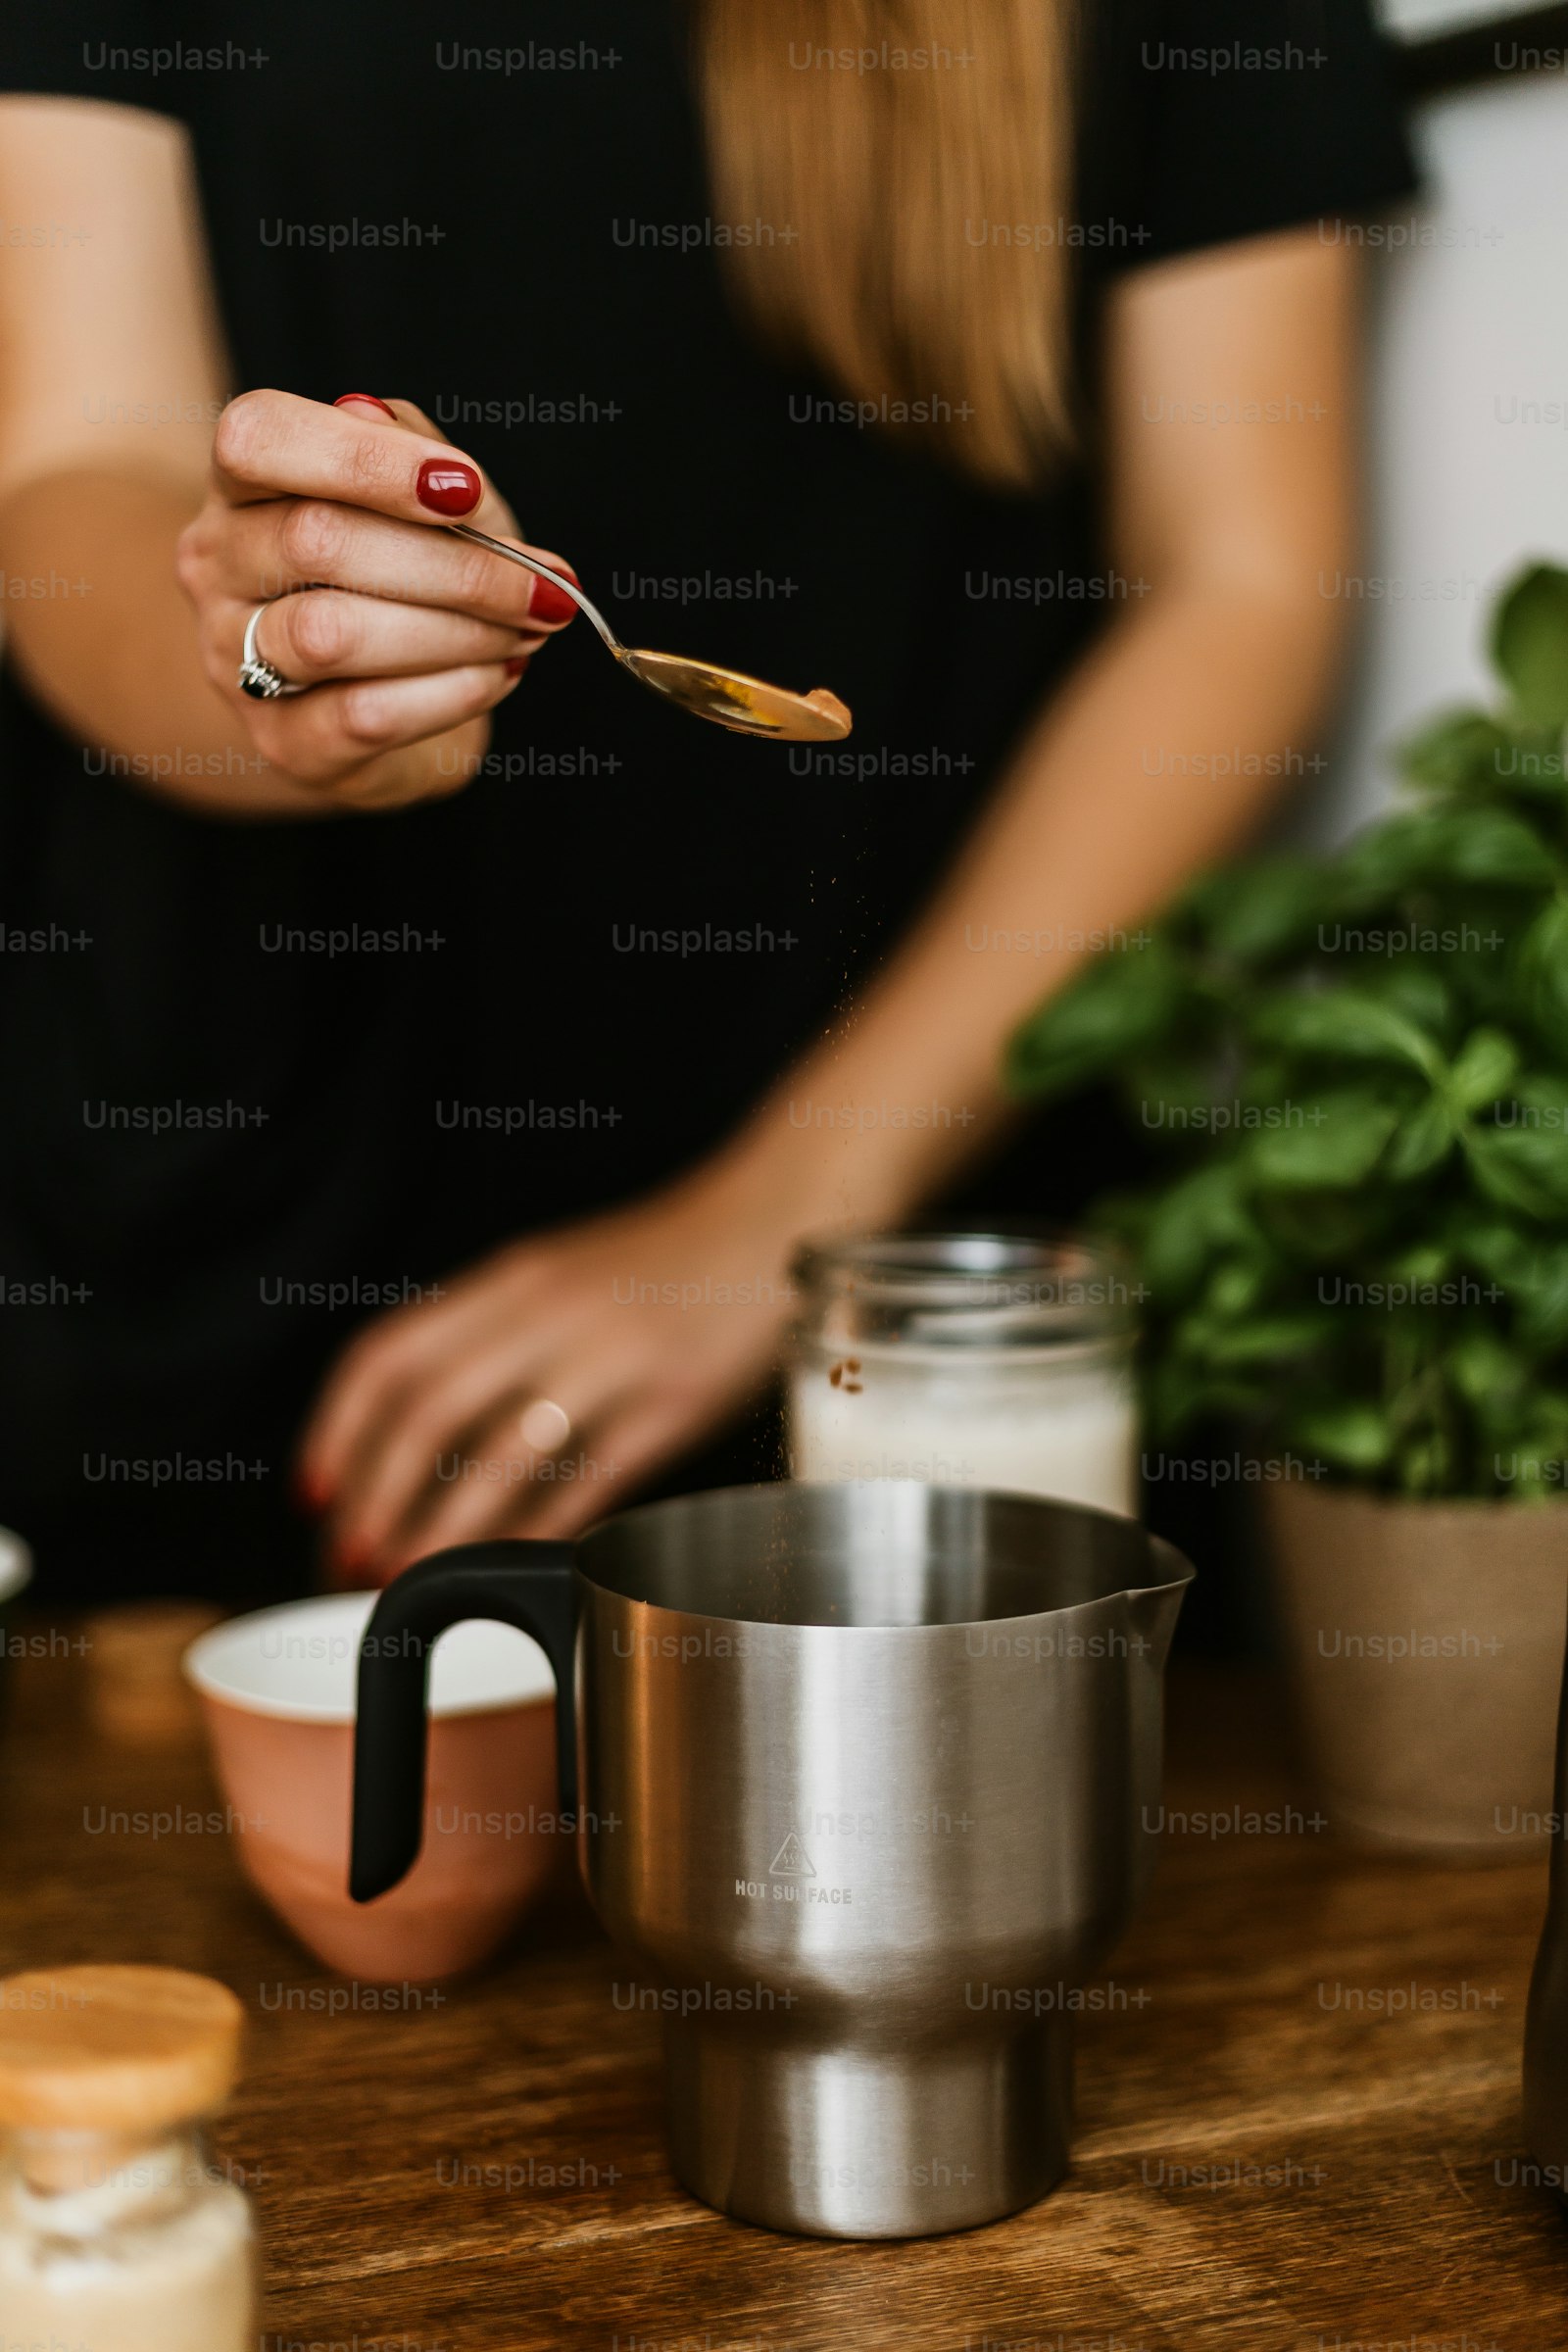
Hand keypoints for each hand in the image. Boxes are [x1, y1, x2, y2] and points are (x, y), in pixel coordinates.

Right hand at [175, 389, 580, 809]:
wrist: (369, 702)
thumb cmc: (398, 577)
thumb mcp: (418, 501)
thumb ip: (424, 463)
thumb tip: (449, 475)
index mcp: (243, 483)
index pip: (260, 438)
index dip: (365, 459)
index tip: (466, 490)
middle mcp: (217, 564)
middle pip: (316, 540)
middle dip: (455, 566)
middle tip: (542, 587)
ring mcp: (235, 659)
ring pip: (332, 634)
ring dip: (457, 632)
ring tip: (524, 633)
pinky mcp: (283, 741)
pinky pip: (365, 714)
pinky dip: (451, 692)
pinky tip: (495, 675)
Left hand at [297, 1162, 801, 1579]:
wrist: (775, 1217)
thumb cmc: (668, 1259)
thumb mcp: (565, 1276)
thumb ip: (497, 1335)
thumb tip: (419, 1429)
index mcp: (513, 1278)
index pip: (390, 1352)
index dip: (337, 1428)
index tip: (313, 1490)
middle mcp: (549, 1314)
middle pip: (427, 1410)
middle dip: (373, 1494)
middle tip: (346, 1555)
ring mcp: (611, 1360)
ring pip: (498, 1456)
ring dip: (440, 1527)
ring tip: (406, 1573)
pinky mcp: (670, 1406)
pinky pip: (586, 1483)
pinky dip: (538, 1531)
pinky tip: (512, 1563)